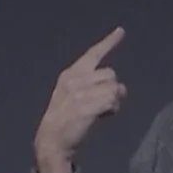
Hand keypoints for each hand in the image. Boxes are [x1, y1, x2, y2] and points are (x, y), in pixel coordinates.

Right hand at [34, 26, 126, 172]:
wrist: (52, 142)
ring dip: (114, 100)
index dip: (109, 42)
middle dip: (113, 88)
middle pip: (110, 73)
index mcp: (70, 74)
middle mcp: (75, 80)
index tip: (121, 31)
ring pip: (114, 87)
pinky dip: (113, 109)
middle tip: (106, 103)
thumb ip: (89, 86)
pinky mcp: (87, 106)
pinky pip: (112, 100)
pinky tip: (104, 116)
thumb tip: (116, 88)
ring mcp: (80, 93)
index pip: (92, 54)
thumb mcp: (70, 96)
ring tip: (103, 111)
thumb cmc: (64, 122)